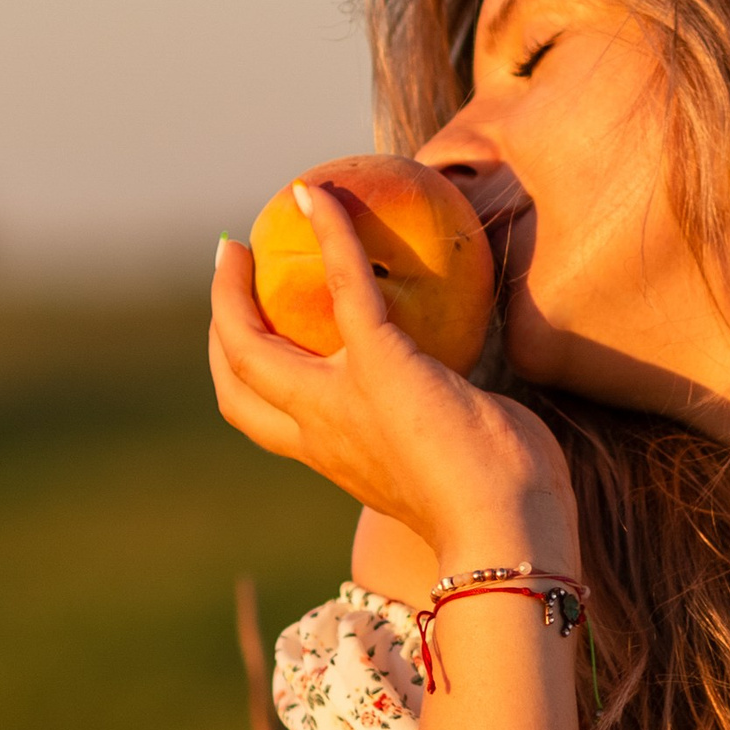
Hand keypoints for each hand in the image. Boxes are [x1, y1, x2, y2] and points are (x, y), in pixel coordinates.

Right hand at [210, 190, 574, 564]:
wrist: (509, 537)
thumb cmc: (508, 508)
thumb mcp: (461, 462)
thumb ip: (447, 424)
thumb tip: (474, 395)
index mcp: (338, 461)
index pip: (267, 423)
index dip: (245, 377)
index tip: (254, 335)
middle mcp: (321, 436)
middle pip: (237, 382)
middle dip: (220, 325)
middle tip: (230, 270)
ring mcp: (339, 402)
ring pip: (251, 345)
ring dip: (234, 290)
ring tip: (242, 242)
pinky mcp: (379, 364)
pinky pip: (343, 283)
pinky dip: (328, 233)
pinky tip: (319, 192)